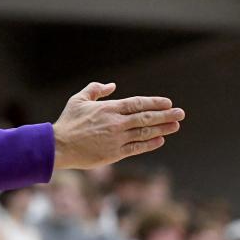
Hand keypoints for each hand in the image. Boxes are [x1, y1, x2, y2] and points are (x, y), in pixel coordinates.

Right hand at [52, 82, 183, 169]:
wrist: (59, 146)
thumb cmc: (67, 123)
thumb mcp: (78, 100)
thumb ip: (96, 89)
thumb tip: (112, 85)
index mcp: (109, 108)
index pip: (138, 103)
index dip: (155, 103)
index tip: (168, 103)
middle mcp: (116, 123)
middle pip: (146, 118)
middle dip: (166, 115)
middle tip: (180, 114)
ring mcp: (116, 139)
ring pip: (144, 133)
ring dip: (162, 129)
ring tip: (175, 126)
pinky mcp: (113, 154)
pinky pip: (136, 148)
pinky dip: (149, 144)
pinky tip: (160, 140)